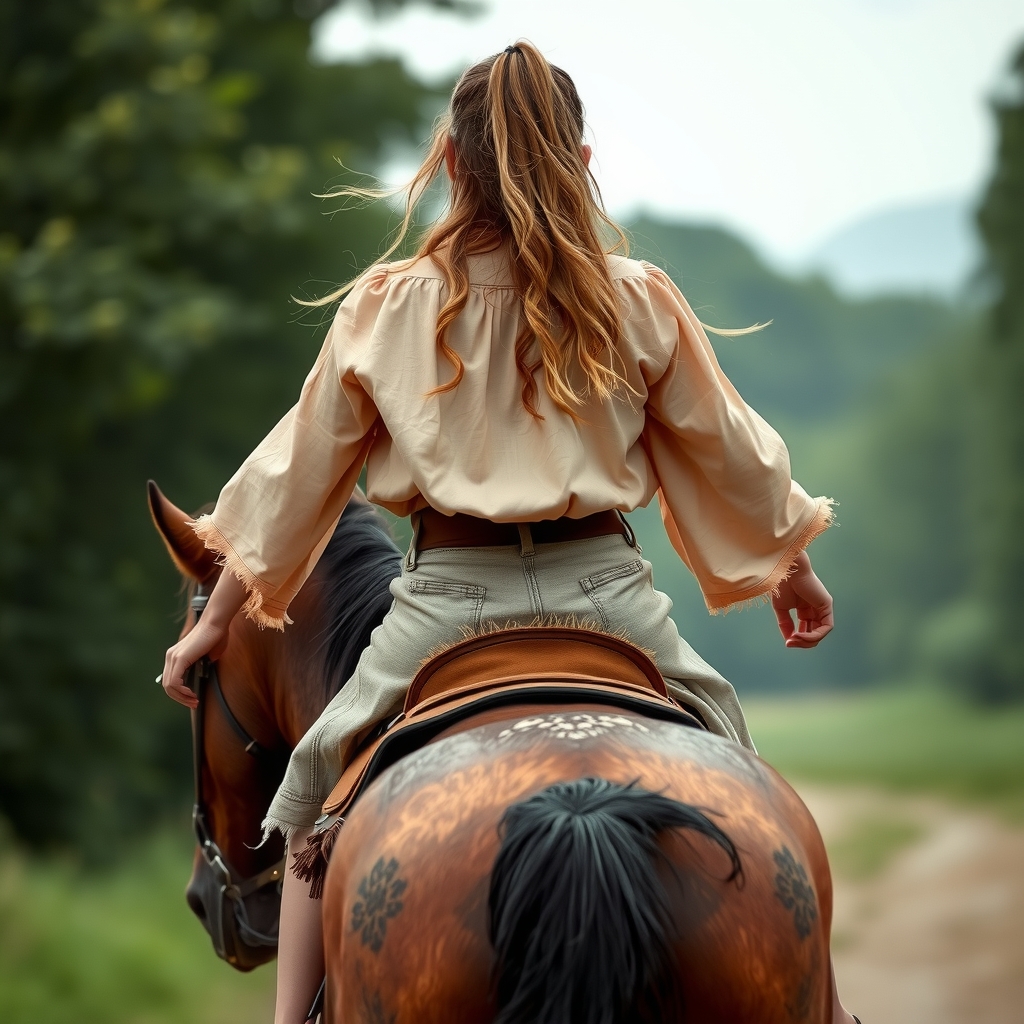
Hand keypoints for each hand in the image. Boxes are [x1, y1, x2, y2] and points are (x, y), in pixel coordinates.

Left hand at [160, 571, 247, 707]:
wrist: (216, 623)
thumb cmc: (216, 636)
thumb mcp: (208, 656)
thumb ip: (203, 665)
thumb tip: (202, 676)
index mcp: (175, 655)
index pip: (170, 680)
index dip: (180, 693)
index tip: (193, 698)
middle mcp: (170, 656)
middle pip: (167, 686)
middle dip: (180, 698)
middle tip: (193, 703)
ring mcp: (173, 657)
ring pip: (169, 686)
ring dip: (181, 697)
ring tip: (193, 701)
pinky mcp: (179, 658)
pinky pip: (174, 681)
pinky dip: (182, 691)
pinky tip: (192, 693)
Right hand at [771, 551, 833, 648]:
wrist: (785, 570)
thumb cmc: (781, 584)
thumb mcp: (781, 609)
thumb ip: (786, 624)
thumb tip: (789, 641)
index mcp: (805, 607)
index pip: (807, 629)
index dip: (798, 638)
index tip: (788, 642)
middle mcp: (815, 607)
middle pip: (815, 632)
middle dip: (803, 642)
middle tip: (791, 643)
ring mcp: (822, 606)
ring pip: (821, 632)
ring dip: (808, 640)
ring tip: (795, 640)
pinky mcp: (826, 604)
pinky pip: (826, 627)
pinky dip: (815, 635)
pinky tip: (802, 635)